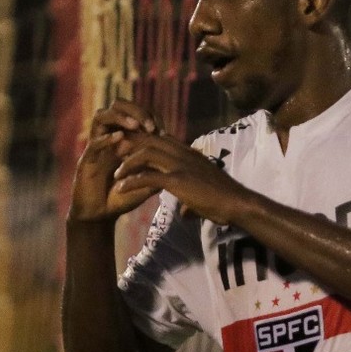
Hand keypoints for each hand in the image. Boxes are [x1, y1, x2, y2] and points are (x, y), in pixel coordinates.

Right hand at [68, 98, 162, 221]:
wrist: (99, 215)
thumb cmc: (122, 197)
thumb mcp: (145, 183)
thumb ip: (158, 171)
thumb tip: (180, 164)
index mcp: (124, 139)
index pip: (135, 114)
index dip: (149, 116)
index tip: (163, 128)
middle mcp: (109, 138)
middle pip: (118, 106)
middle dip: (135, 110)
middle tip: (150, 125)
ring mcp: (97, 147)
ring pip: (102, 117)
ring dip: (119, 117)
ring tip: (135, 125)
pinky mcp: (86, 159)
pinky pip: (93, 143)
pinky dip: (106, 138)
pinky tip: (118, 137)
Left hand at [114, 134, 249, 224]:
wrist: (237, 204)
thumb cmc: (224, 202)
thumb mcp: (203, 195)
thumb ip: (190, 200)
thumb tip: (185, 212)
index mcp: (189, 153)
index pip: (161, 139)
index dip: (142, 142)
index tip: (127, 151)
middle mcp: (184, 154)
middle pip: (150, 140)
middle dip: (129, 146)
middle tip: (113, 157)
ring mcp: (181, 165)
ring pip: (146, 154)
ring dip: (127, 164)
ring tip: (115, 175)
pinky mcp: (178, 180)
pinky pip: (148, 177)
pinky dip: (132, 182)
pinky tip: (121, 189)